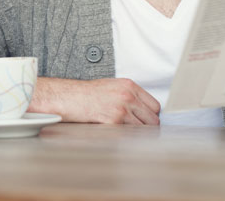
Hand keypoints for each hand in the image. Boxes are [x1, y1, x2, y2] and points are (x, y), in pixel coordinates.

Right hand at [30, 77, 160, 124]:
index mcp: (130, 86)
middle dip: (147, 127)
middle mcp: (128, 96)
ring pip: (144, 130)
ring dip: (137, 134)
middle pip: (153, 119)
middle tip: (137, 131)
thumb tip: (143, 110)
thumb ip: (130, 95)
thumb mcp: (113, 86)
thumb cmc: (88, 93)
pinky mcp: (113, 122)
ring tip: (126, 134)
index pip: (155, 106)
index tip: (145, 121)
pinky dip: (126, 138)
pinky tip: (118, 135)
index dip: (151, 116)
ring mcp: (121, 109)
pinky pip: (129, 135)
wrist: (69, 97)